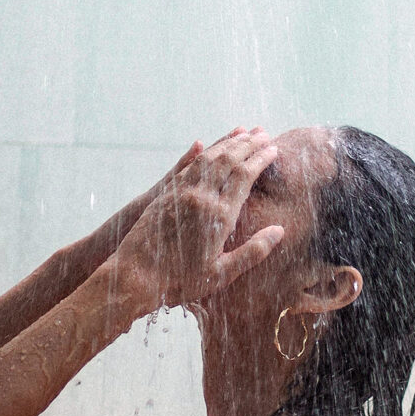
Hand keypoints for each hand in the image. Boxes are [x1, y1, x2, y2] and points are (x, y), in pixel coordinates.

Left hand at [113, 129, 283, 309]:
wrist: (135, 277)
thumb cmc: (180, 282)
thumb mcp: (222, 274)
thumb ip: (253, 252)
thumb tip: (279, 230)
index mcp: (219, 216)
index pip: (244, 176)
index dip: (260, 159)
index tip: (273, 149)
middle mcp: (200, 198)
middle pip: (228, 160)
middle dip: (248, 145)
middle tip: (263, 134)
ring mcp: (181, 193)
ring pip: (208, 158)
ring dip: (227, 143)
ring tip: (243, 134)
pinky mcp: (166, 195)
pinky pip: (188, 166)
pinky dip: (204, 152)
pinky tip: (209, 147)